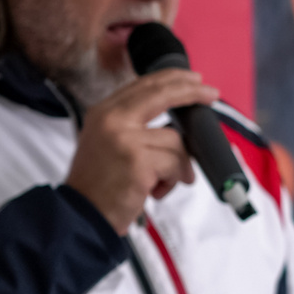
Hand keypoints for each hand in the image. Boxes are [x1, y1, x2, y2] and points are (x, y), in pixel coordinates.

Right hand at [66, 68, 218, 231]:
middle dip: (192, 92)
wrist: (81, 215)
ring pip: (175, 140)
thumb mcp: (106, 143)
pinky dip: (173, 179)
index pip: (143, 85)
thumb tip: (173, 124)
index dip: (172, 79)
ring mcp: (125, 139)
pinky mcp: (139, 161)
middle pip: (161, 94)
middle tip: (211, 94)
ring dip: (178, 165)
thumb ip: (133, 126)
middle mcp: (111, 120)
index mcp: (103, 113)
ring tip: (164, 181)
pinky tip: (157, 191)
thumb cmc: (97, 185)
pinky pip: (176, 163)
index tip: (194, 80)